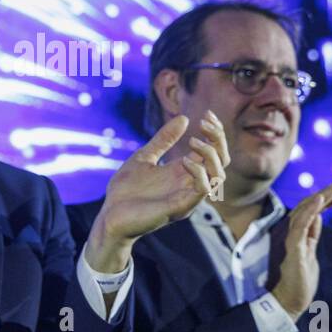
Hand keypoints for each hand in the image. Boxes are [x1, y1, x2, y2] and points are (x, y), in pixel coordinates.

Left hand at [86, 110, 229, 273]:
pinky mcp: (180, 208)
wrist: (109, 217)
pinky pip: (202, 190)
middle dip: (218, 139)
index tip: (208, 114)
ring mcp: (187, 197)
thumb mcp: (144, 157)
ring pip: (218, 175)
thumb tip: (184, 118)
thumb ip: (163, 140)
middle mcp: (190, 184)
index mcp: (184, 173)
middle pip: (221, 162)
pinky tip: (185, 159)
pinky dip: (199, 172)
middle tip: (205, 123)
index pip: (213, 152)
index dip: (215, 132)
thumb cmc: (125, 191)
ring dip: (210, 154)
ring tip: (193, 140)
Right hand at [269, 180, 331, 320]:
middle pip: (308, 206)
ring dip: (322, 196)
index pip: (311, 211)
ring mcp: (289, 238)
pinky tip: (321, 199)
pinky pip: (301, 224)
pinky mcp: (291, 247)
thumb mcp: (310, 254)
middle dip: (327, 193)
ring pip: (305, 210)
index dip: (327, 200)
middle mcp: (289, 232)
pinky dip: (310, 210)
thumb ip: (312, 235)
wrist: (287, 303)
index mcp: (296, 234)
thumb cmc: (299, 282)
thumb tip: (318, 217)